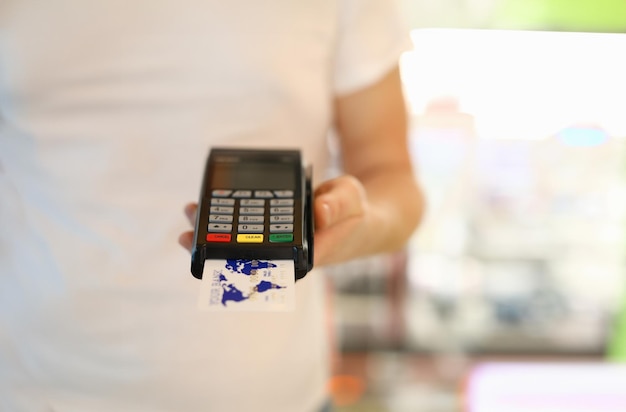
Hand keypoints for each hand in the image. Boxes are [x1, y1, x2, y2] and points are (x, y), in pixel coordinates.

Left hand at [177, 175, 369, 266]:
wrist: (362, 218)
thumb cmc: (357, 212)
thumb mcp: (352, 200)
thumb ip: (338, 205)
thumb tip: (317, 212)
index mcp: (305, 253)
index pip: (266, 265)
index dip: (235, 265)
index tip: (210, 257)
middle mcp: (287, 253)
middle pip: (244, 257)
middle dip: (213, 248)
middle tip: (185, 234)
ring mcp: (279, 243)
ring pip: (240, 244)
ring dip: (214, 231)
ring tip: (191, 212)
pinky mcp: (275, 232)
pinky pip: (246, 229)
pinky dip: (226, 219)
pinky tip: (208, 207)